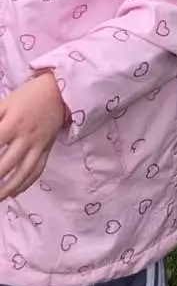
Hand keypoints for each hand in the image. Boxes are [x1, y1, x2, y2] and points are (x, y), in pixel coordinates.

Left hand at [0, 74, 66, 200]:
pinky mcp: (47, 150)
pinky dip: (26, 184)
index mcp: (13, 123)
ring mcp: (38, 145)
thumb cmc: (29, 96)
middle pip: (7, 163)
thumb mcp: (6, 102)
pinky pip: (38, 170)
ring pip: (23, 171)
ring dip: (8, 188)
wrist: (60, 92)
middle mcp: (26, 137)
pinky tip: (14, 193)